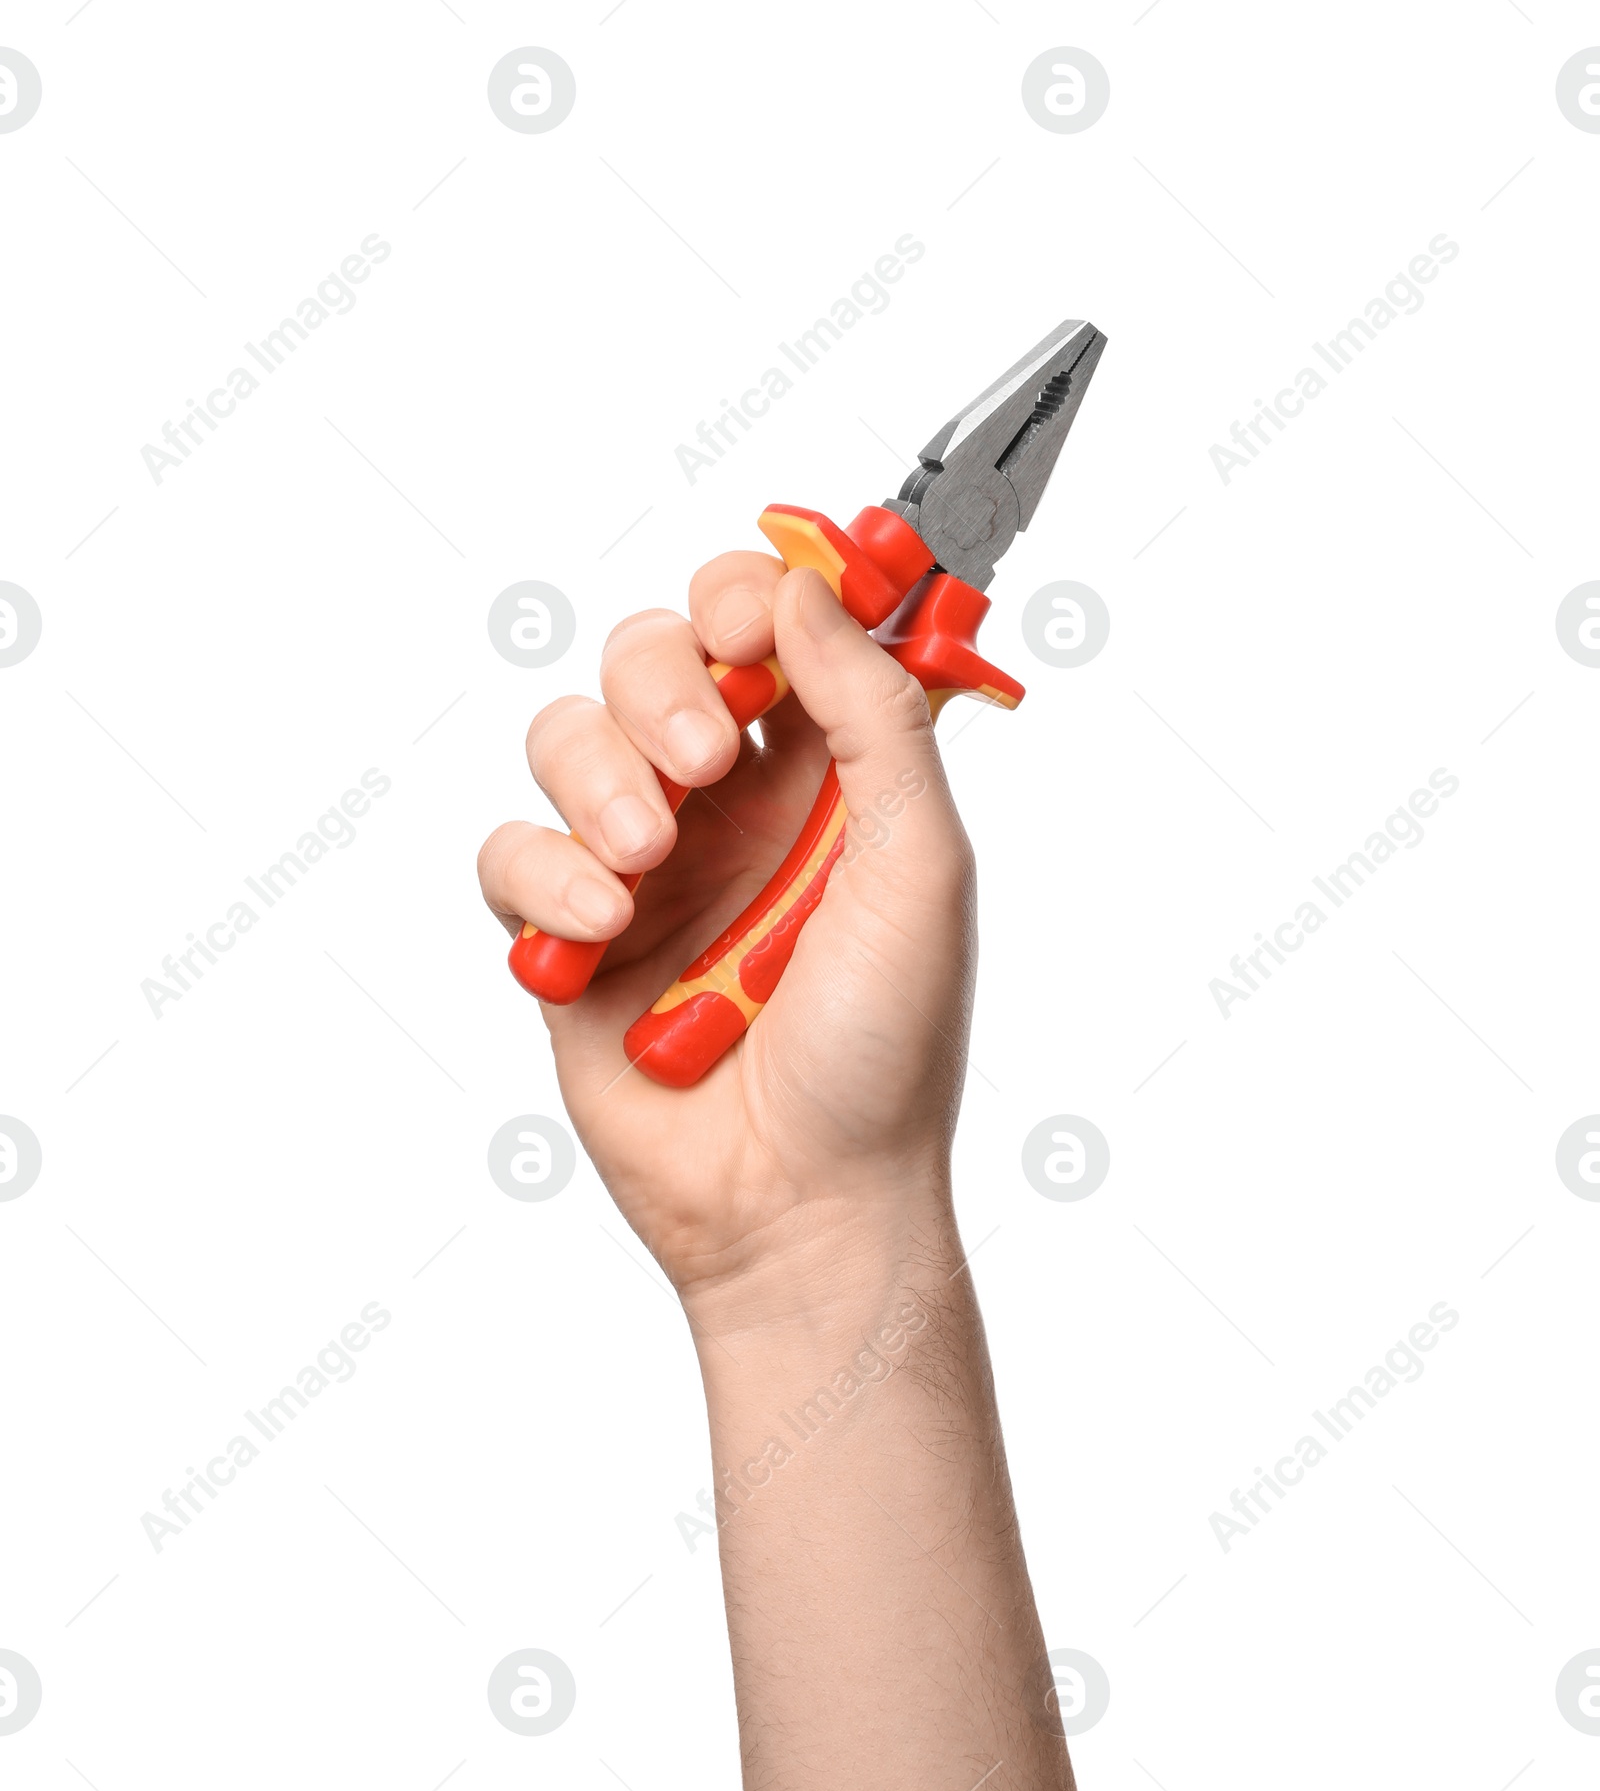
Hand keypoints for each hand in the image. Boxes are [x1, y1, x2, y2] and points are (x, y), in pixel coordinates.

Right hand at [477, 548, 976, 1320]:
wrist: (801, 1202)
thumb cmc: (881, 1050)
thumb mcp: (918, 866)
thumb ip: (875, 716)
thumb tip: (810, 588)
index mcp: (823, 774)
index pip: (770, 625)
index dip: (752, 597)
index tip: (753, 626)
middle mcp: (727, 803)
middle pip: (651, 653)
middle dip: (665, 683)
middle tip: (703, 762)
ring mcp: (640, 865)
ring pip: (567, 734)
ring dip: (600, 778)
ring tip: (648, 861)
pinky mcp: (564, 935)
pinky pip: (508, 849)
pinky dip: (546, 873)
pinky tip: (603, 925)